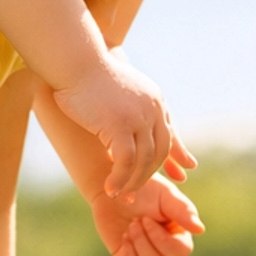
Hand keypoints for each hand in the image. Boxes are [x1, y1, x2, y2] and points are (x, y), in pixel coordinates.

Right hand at [52, 53, 192, 197]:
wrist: (75, 61)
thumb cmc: (89, 75)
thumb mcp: (119, 92)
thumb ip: (134, 107)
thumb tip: (131, 123)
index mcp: (155, 100)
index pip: (170, 135)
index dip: (173, 158)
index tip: (180, 176)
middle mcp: (153, 108)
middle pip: (160, 152)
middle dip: (148, 176)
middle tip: (133, 193)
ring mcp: (138, 117)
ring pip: (145, 160)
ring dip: (132, 182)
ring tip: (120, 194)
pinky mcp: (120, 125)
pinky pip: (126, 161)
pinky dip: (119, 178)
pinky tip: (110, 188)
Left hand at [87, 174, 204, 255]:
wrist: (115, 187)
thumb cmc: (144, 188)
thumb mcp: (165, 195)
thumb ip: (183, 211)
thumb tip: (200, 230)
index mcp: (179, 233)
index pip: (181, 251)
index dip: (163, 240)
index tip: (147, 218)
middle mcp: (165, 247)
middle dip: (147, 241)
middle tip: (137, 219)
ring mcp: (146, 254)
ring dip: (138, 245)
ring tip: (131, 225)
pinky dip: (128, 255)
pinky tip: (124, 236)